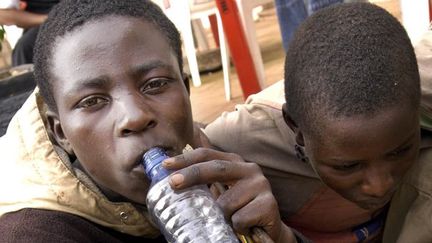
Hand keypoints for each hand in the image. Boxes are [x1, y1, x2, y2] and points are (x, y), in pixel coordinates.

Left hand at [162, 148, 295, 242]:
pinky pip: (239, 219)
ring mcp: (261, 185)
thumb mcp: (221, 192)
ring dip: (220, 218)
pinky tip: (245, 227)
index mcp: (235, 163)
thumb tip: (172, 178)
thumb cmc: (239, 210)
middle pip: (216, 169)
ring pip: (225, 204)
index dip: (186, 159)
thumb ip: (205, 183)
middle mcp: (250, 169)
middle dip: (192, 175)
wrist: (269, 231)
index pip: (208, 155)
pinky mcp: (269, 205)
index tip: (166, 165)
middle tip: (173, 183)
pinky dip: (236, 228)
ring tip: (229, 221)